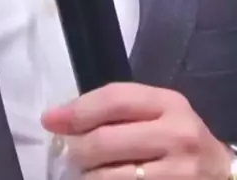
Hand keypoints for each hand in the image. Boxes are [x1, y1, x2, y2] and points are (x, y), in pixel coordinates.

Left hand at [41, 82, 231, 179]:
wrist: (221, 175)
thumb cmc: (178, 138)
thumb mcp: (158, 114)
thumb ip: (119, 109)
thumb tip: (60, 118)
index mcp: (169, 104)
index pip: (114, 99)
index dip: (78, 110)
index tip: (51, 120)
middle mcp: (176, 136)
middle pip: (106, 140)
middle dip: (79, 149)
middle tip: (72, 154)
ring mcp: (177, 174)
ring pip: (110, 176)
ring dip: (88, 176)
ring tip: (87, 173)